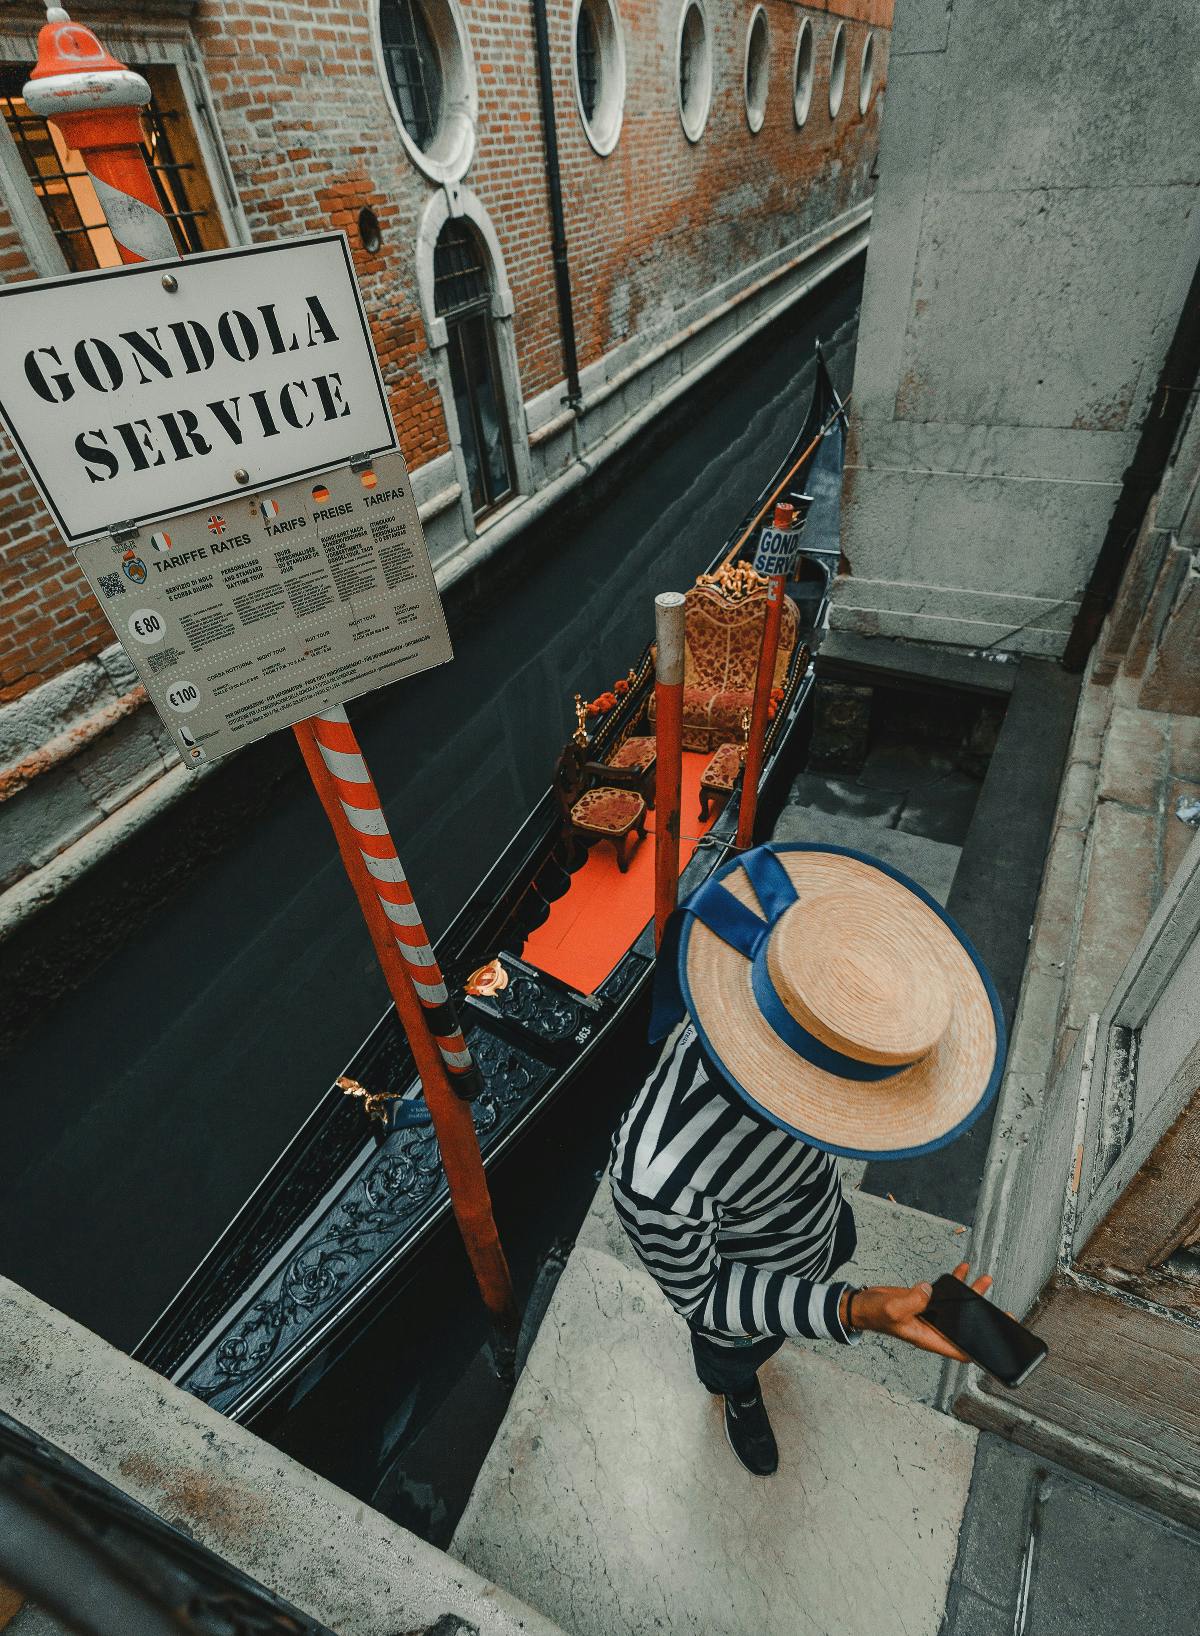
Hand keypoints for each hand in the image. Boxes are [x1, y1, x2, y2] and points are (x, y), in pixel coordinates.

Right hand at [846, 1263, 992, 1361]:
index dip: (978, 1351)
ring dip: (971, 1293)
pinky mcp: (925, 1301)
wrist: (862, 1304)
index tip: (995, 1345)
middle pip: (964, 1326)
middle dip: (982, 1317)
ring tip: (985, 1278)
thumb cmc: (875, 1314)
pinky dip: (955, 1282)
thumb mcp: (893, 1309)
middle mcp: (933, 1328)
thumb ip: (913, 1301)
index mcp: (929, 1338)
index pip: (959, 1350)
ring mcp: (930, 1314)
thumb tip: (930, 1289)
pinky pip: (944, 1293)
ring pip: (957, 1307)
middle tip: (1002, 1310)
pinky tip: (963, 1270)